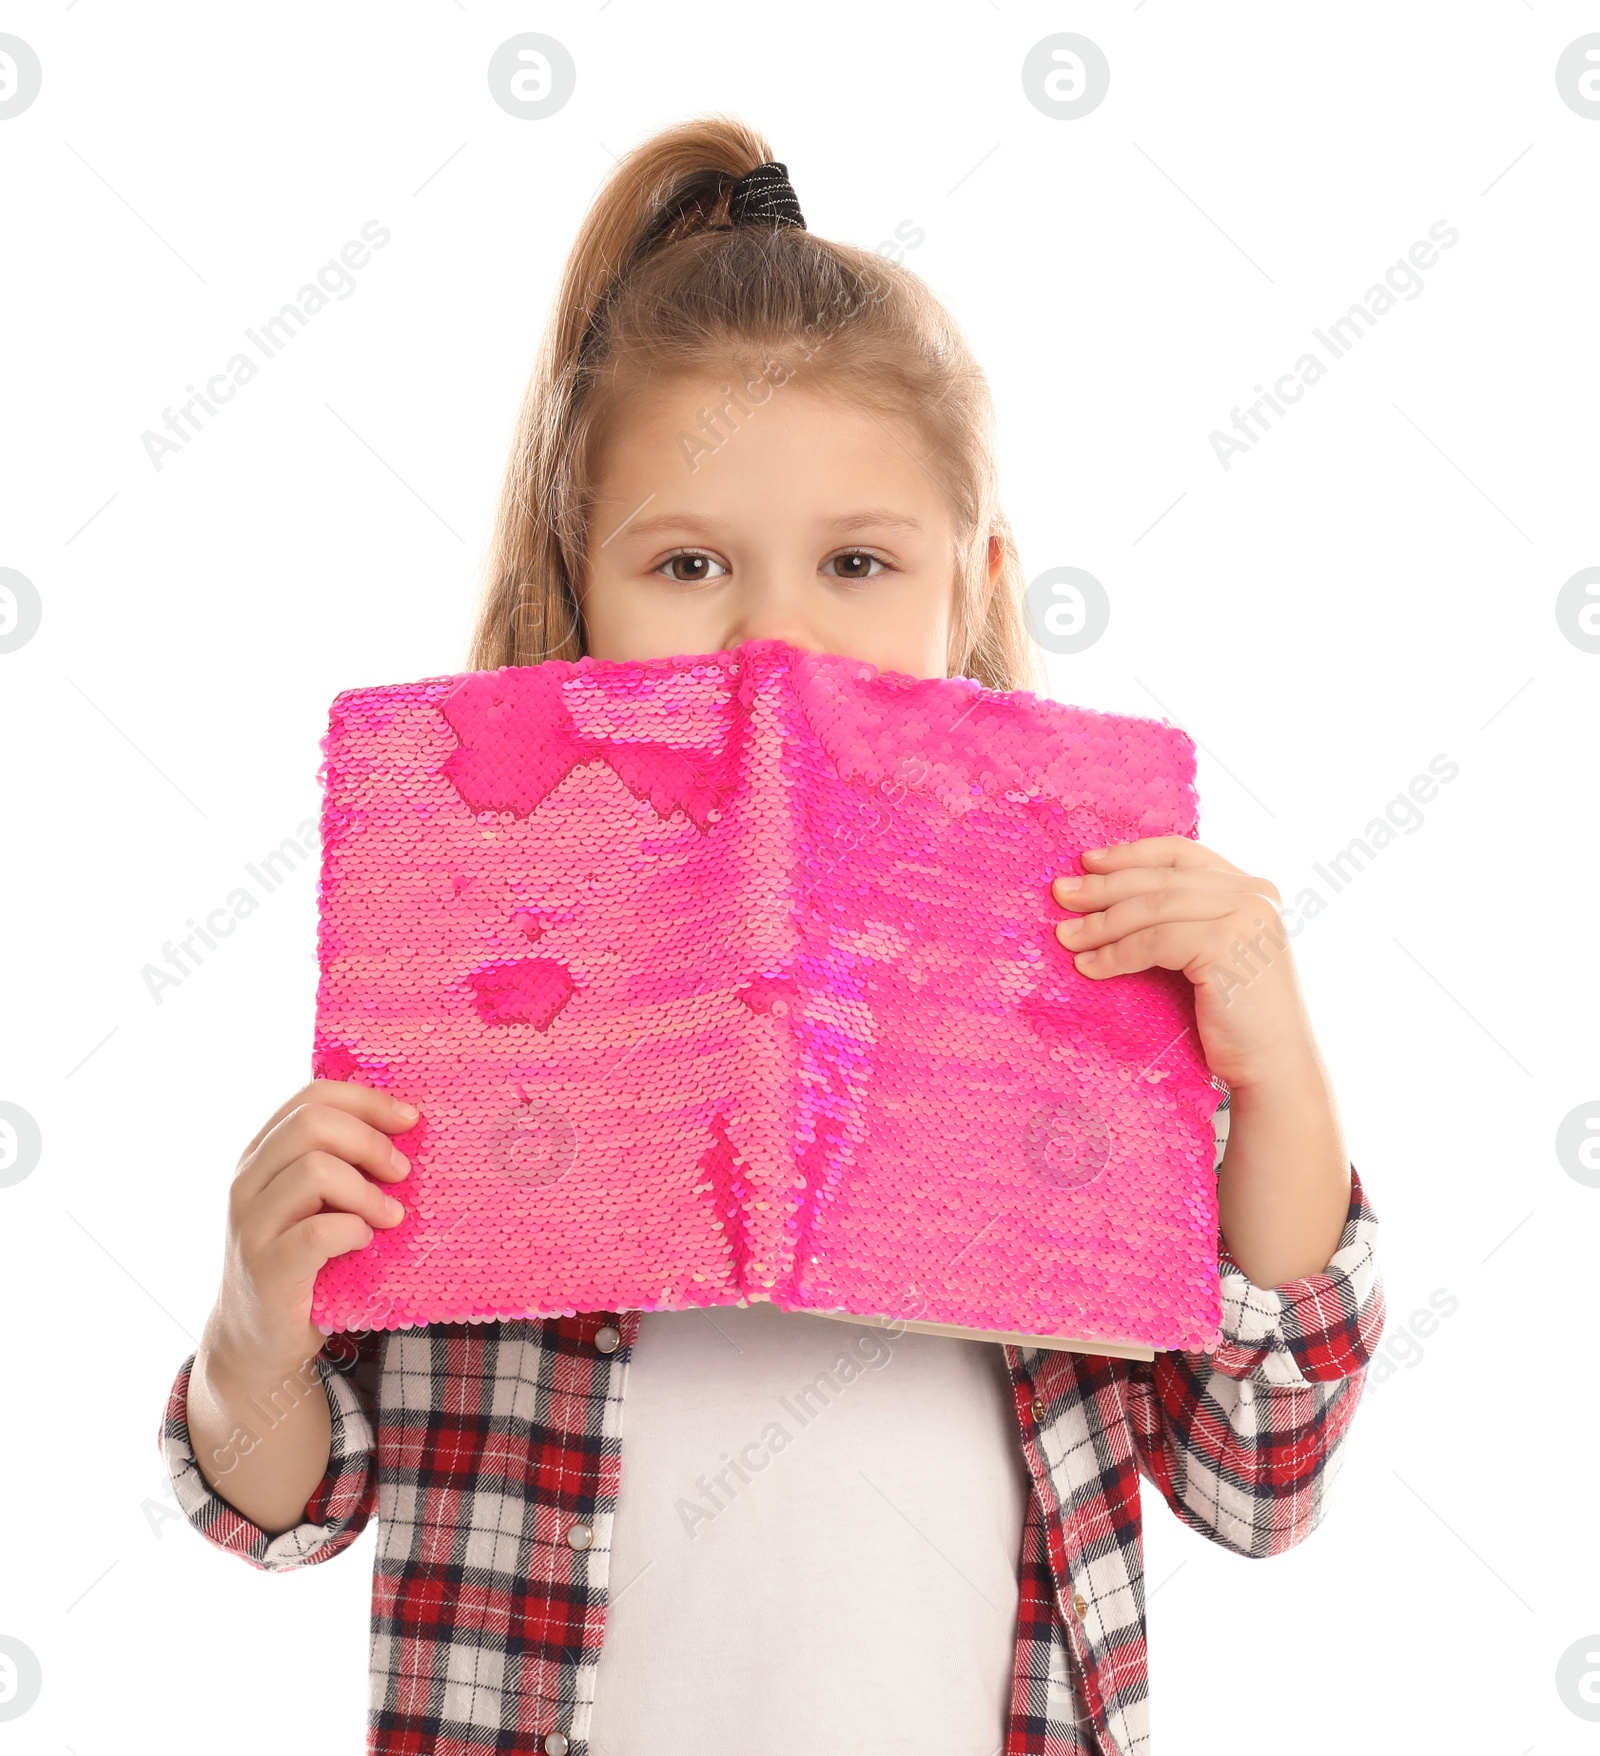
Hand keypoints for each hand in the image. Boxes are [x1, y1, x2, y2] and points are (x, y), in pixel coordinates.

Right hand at [203, 1079, 417, 1379]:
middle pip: (312, 1122)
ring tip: (388, 1217)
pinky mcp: (266, 1268)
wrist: (258, 1340)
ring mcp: (251, 1224)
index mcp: (263, 1153)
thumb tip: (406, 1123)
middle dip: (371, 1142)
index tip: (410, 1120)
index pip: (313, 1095)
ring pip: (315, 1170)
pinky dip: (354, 1231)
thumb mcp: (318, 1200)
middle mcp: (248, 1181)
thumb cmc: (304, 1259)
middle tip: (402, 1174)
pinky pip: (318, 1232)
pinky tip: (363, 1243)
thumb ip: (342, 1160)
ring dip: (367, 1192)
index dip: (368, 1100)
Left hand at [1050, 836, 1313, 1091]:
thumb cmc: (1234, 1016)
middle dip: (1104, 886)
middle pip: (1160, 879)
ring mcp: (1245, 917)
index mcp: (1250, 888)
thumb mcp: (1210, 952)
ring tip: (1066, 936)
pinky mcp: (1227, 946)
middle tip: (1061, 895)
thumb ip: (1183, 917)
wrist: (1273, 1066)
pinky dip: (1116, 953)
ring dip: (1102, 923)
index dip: (1130, 854)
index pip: (1180, 853)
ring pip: (1153, 908)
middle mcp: (1253, 894)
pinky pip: (1154, 941)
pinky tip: (1089, 967)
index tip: (1087, 862)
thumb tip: (1105, 894)